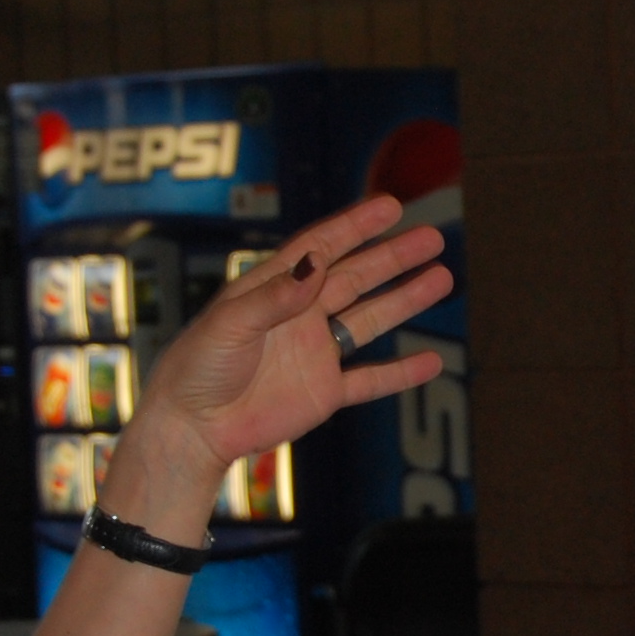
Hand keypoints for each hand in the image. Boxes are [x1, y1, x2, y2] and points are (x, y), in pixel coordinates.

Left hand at [117, 197, 452, 514]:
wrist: (192, 428)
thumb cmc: (197, 369)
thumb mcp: (230, 324)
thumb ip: (275, 297)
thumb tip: (317, 264)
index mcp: (273, 289)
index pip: (321, 248)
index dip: (356, 226)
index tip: (390, 206)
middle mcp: (300, 315)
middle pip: (356, 277)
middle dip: (394, 257)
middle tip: (432, 237)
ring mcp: (315, 353)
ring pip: (370, 319)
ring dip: (405, 300)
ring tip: (441, 278)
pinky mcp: (323, 392)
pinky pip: (370, 379)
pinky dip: (400, 373)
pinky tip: (430, 363)